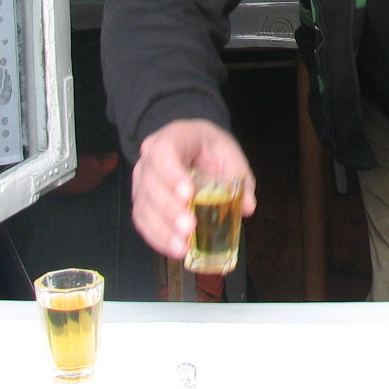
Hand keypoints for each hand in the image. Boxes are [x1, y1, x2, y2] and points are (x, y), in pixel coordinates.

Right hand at [130, 119, 256, 259]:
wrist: (191, 144)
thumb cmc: (207, 147)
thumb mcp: (228, 153)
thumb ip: (239, 177)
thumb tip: (247, 207)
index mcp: (170, 139)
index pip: (163, 153)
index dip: (172, 175)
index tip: (188, 195)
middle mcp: (149, 160)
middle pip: (151, 184)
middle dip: (170, 209)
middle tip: (189, 227)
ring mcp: (141, 181)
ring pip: (144, 206)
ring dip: (162, 230)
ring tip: (183, 247)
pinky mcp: (141, 201)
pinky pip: (142, 221)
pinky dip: (157, 238)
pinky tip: (175, 249)